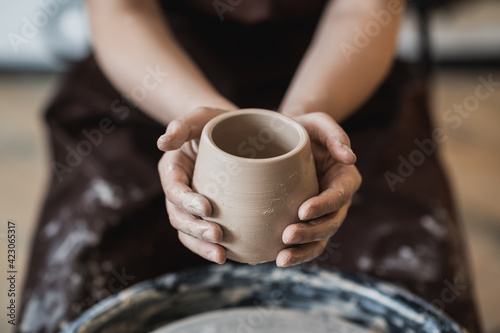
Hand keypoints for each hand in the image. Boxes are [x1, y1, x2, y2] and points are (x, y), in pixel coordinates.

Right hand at [157, 107, 229, 263]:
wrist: (233, 133)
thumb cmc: (215, 122)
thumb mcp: (201, 117)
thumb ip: (183, 125)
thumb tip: (162, 141)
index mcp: (173, 169)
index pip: (174, 189)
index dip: (186, 201)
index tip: (208, 208)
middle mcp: (179, 190)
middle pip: (178, 216)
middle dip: (196, 229)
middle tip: (218, 236)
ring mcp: (191, 205)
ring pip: (188, 232)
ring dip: (201, 246)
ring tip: (222, 256)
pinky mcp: (207, 215)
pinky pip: (202, 236)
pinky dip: (211, 248)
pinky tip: (230, 256)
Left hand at [276, 112, 361, 266]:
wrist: (284, 138)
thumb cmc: (303, 128)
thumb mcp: (318, 122)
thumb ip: (335, 134)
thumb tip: (350, 158)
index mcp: (344, 177)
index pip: (339, 195)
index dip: (324, 205)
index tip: (302, 210)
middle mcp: (336, 200)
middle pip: (330, 223)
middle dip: (311, 233)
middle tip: (287, 235)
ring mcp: (322, 214)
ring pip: (319, 240)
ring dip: (302, 251)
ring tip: (281, 259)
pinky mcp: (305, 221)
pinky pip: (304, 243)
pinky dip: (293, 253)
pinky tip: (272, 259)